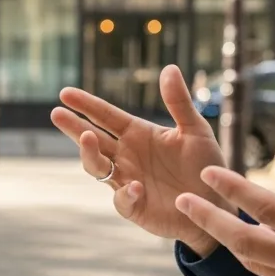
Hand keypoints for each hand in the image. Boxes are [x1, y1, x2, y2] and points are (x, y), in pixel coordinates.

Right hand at [51, 65, 234, 257]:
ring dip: (90, 154)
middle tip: (57, 114)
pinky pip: (123, 200)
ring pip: (97, 167)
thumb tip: (170, 68)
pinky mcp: (136, 207)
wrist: (217, 203)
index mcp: (137, 134)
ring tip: (87, 138)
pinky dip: (125, 193)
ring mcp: (127, 181)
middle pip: (92, 139)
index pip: (105, 116)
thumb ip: (179, 102)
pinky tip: (135, 186)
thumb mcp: (195, 130)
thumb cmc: (205, 165)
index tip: (65, 93)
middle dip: (74, 127)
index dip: (86, 105)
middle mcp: (126, 156)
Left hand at [175, 131, 274, 275]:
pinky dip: (262, 262)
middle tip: (182, 200)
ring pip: (256, 264)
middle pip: (244, 242)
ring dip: (230, 241)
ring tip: (209, 222)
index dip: (235, 190)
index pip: (270, 209)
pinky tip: (260, 250)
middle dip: (210, 220)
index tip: (207, 172)